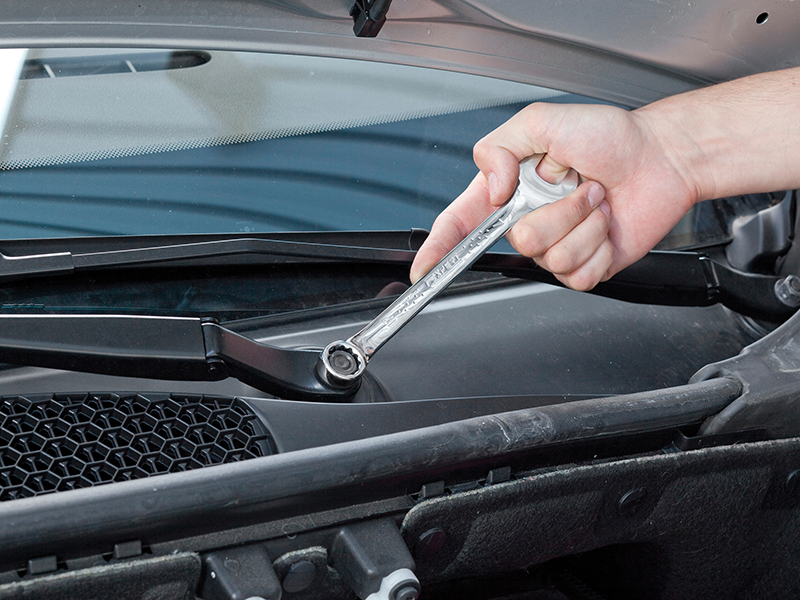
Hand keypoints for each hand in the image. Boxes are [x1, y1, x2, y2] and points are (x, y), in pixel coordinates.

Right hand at [410, 102, 699, 290]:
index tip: (424, 267)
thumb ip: (498, 148)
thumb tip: (491, 189)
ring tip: (596, 200)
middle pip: (516, 241)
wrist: (661, 158)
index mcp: (509, 190)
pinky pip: (578, 275)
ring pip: (551, 257)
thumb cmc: (609, 136)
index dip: (438, 248)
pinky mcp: (585, 265)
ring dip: (583, 223)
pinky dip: (599, 247)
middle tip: (576, 184)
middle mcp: (529, 220)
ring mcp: (557, 245)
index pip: (462, 224)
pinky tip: (606, 227)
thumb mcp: (541, 121)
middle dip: (556, 210)